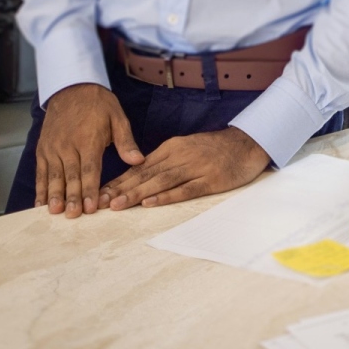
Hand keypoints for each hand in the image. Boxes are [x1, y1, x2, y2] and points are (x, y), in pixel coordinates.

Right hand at [36, 82, 143, 217]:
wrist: (72, 88)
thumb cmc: (99, 105)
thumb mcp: (118, 118)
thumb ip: (126, 142)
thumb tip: (138, 160)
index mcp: (89, 139)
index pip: (90, 169)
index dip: (90, 189)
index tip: (92, 207)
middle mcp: (68, 146)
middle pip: (70, 176)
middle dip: (72, 197)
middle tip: (73, 215)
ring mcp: (53, 148)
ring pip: (53, 176)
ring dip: (54, 195)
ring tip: (55, 212)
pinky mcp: (43, 150)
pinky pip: (41, 172)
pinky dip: (40, 189)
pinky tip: (40, 204)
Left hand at [100, 127, 269, 208]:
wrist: (249, 143)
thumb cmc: (216, 149)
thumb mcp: (186, 148)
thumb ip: (164, 161)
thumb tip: (137, 177)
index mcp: (172, 148)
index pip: (139, 166)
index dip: (118, 181)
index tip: (100, 194)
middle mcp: (181, 156)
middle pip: (146, 174)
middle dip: (121, 189)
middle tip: (100, 203)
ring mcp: (196, 167)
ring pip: (161, 181)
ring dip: (138, 193)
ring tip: (118, 205)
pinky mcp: (211, 179)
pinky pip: (186, 189)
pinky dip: (167, 196)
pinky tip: (152, 203)